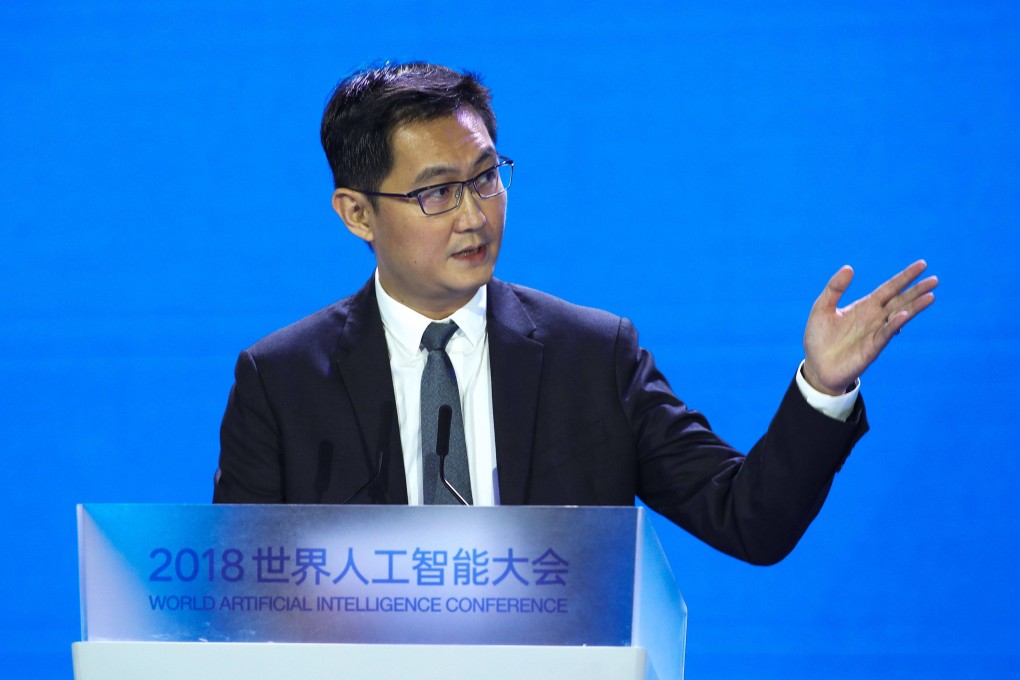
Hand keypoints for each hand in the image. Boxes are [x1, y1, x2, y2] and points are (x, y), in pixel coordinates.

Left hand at [802, 260, 937, 395]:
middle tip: (935, 279)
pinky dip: (895, 324)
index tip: (922, 265)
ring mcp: (875, 333)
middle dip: (916, 290)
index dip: (904, 277)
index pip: (889, 288)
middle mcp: (874, 318)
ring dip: (914, 307)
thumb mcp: (822, 308)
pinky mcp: (871, 348)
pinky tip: (904, 315)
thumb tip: (850, 268)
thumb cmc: (819, 338)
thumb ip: (835, 288)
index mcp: (865, 306)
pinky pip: (885, 333)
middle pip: (900, 300)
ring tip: (930, 296)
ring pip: (899, 316)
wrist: (817, 366)